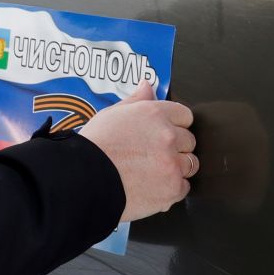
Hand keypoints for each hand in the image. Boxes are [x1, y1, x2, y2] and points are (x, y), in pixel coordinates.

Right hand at [78, 82, 196, 220]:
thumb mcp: (111, 114)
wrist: (84, 179)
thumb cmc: (94, 147)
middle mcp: (168, 136)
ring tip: (154, 173)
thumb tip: (147, 85)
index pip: (184, 115)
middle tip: (154, 155)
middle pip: (189, 140)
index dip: (174, 125)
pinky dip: (172, 189)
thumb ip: (136, 100)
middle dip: (175, 147)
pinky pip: (184, 187)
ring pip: (190, 164)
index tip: (163, 134)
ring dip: (176, 168)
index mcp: (154, 114)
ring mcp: (172, 163)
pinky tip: (154, 187)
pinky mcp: (172, 188)